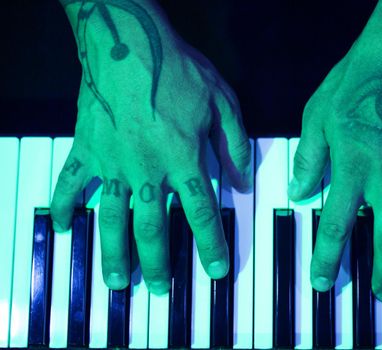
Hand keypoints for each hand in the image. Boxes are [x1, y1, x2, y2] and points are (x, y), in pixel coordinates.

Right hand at [51, 16, 250, 293]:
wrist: (129, 41)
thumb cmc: (177, 69)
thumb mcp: (222, 101)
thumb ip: (234, 144)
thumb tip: (242, 180)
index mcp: (183, 158)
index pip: (202, 213)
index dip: (212, 244)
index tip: (216, 270)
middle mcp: (148, 169)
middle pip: (153, 228)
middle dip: (159, 263)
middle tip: (162, 290)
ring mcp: (113, 162)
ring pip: (113, 218)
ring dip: (114, 253)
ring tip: (117, 281)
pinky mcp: (87, 149)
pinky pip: (72, 183)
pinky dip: (65, 206)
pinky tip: (64, 227)